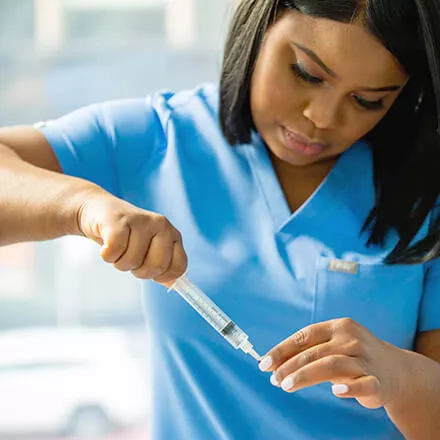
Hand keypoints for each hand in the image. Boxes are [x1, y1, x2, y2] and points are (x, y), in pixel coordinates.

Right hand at [76, 191, 186, 284]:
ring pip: (132, 261)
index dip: (163, 276)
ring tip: (119, 248)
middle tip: (131, 258)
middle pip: (157, 266)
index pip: (179, 266)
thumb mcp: (151, 250)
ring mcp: (141, 221)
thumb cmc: (129, 236)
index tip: (151, 271)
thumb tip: (173, 284)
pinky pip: (114, 251)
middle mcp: (162, 225)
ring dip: (120, 262)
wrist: (101, 211)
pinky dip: (107, 255)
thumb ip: (164, 267)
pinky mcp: (118, 220)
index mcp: (173, 235)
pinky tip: (107, 245)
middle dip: (140, 271)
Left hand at [258, 318, 411, 408]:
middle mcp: (351, 339)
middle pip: (314, 352)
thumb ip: (308, 352)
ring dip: (306, 376)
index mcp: (338, 327)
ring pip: (331, 366)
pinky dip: (349, 388)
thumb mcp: (333, 346)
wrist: (396, 370)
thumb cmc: (354, 356)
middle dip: (289, 366)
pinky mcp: (378, 381)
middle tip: (273, 379)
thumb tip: (274, 364)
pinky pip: (363, 384)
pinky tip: (336, 392)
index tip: (264, 363)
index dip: (282, 349)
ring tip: (287, 386)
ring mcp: (366, 359)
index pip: (304, 336)